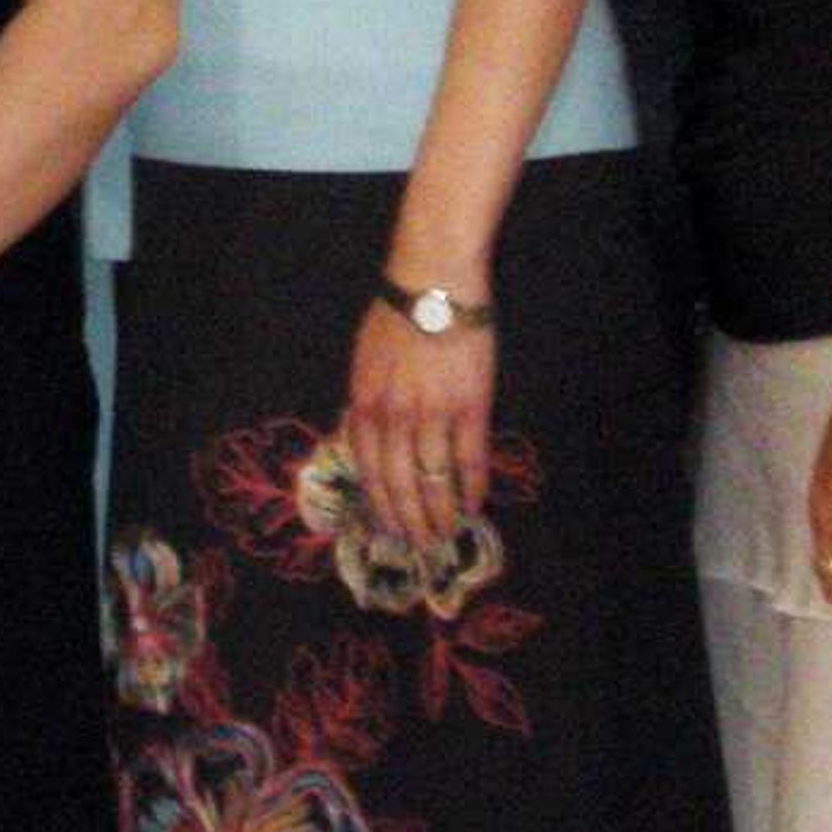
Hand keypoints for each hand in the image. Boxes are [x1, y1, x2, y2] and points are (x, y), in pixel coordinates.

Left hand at [346, 300, 493, 545]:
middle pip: (398, 484)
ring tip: (444, 535)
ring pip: (434, 481)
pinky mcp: (469, 408)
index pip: (368, 470)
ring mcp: (432, 415)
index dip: (378, 504)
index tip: (386, 527)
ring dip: (439, 514)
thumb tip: (358, 439)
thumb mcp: (362, 363)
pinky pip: (469, 460)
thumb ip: (363, 404)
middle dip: (408, 521)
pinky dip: (472, 487)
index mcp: (364, 406)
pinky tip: (474, 505)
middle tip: (418, 545)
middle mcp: (393, 418)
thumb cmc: (396, 318)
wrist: (433, 286)